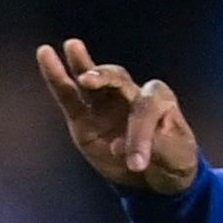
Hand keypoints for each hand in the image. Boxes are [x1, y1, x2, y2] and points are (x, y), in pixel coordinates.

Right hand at [36, 37, 198, 192]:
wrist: (159, 176)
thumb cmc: (173, 160)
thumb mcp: (176, 159)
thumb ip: (156, 148)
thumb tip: (117, 146)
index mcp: (158, 100)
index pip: (146, 107)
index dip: (141, 134)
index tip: (137, 163)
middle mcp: (130, 95)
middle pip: (118, 80)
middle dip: (104, 78)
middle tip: (88, 81)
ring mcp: (106, 104)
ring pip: (93, 79)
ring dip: (81, 65)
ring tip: (72, 46)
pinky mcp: (84, 118)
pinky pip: (69, 96)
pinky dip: (56, 78)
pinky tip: (46, 55)